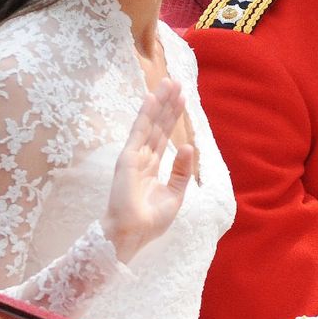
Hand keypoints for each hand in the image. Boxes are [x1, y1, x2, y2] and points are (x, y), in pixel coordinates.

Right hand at [101, 78, 194, 262]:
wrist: (131, 235)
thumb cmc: (149, 222)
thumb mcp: (175, 195)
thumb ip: (182, 171)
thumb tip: (190, 146)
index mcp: (152, 168)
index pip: (164, 137)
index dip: (173, 117)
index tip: (183, 99)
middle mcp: (142, 159)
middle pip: (158, 125)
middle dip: (168, 104)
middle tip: (176, 82)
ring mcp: (134, 157)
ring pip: (150, 124)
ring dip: (159, 103)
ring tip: (168, 83)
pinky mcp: (127, 158)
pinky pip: (139, 132)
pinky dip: (145, 114)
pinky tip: (152, 98)